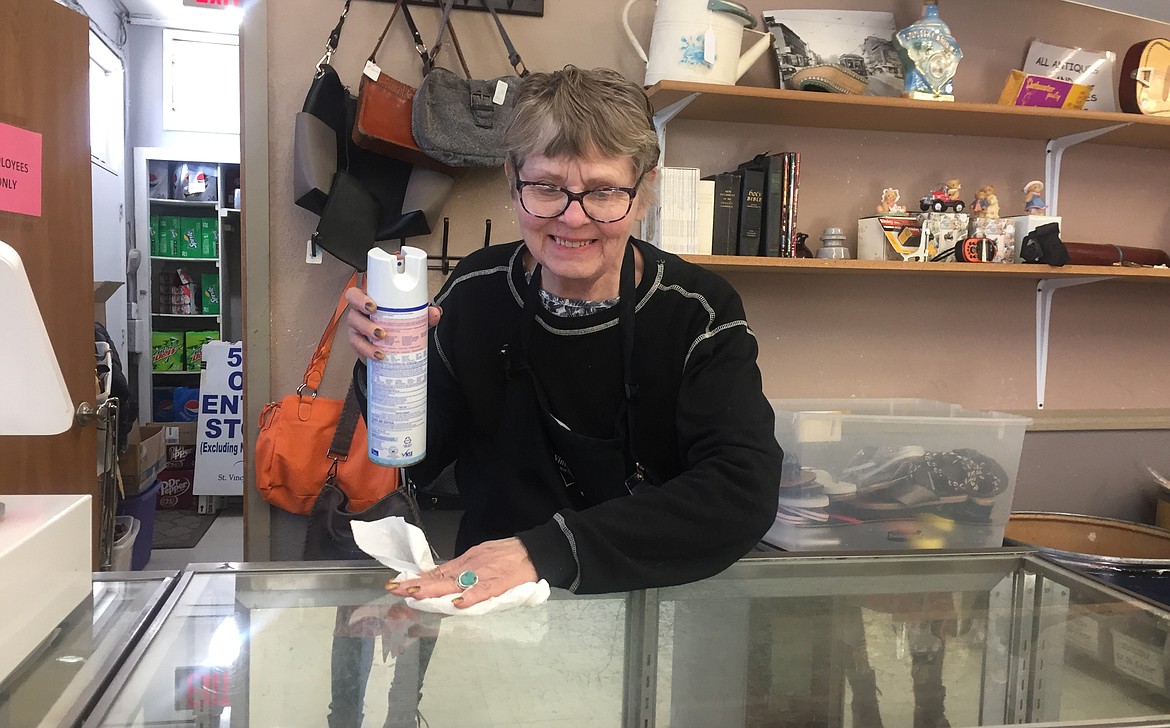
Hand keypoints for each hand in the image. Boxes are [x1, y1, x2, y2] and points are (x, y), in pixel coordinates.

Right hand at [345, 285, 440, 360]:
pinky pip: (357, 345)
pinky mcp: (357, 343)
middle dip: (363, 310)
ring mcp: (356, 327)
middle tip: (377, 319)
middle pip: (352, 304)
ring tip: (383, 338)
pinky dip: (368, 350)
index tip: (374, 304)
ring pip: (354, 324)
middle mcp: (360, 311)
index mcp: (370, 299)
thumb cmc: (396, 326)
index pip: (358, 292)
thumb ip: (423, 315)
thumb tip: (435, 312)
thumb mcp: (410, 318)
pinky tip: (378, 353)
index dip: (361, 297)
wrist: (390, 350)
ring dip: (368, 331)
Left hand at [385, 537, 538, 608]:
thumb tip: (444, 578)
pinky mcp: (498, 583)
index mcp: (466, 562)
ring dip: (434, 590)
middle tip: (396, 590)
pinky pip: (482, 592)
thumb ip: (463, 569)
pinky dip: (470, 597)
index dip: (419, 579)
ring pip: (455, 584)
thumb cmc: (508, 555)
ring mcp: (483, 575)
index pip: (438, 572)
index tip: (399, 584)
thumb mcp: (481, 556)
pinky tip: (456, 603)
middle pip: (440, 577)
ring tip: (414, 595)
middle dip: (417, 585)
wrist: (534, 552)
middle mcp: (470, 567)